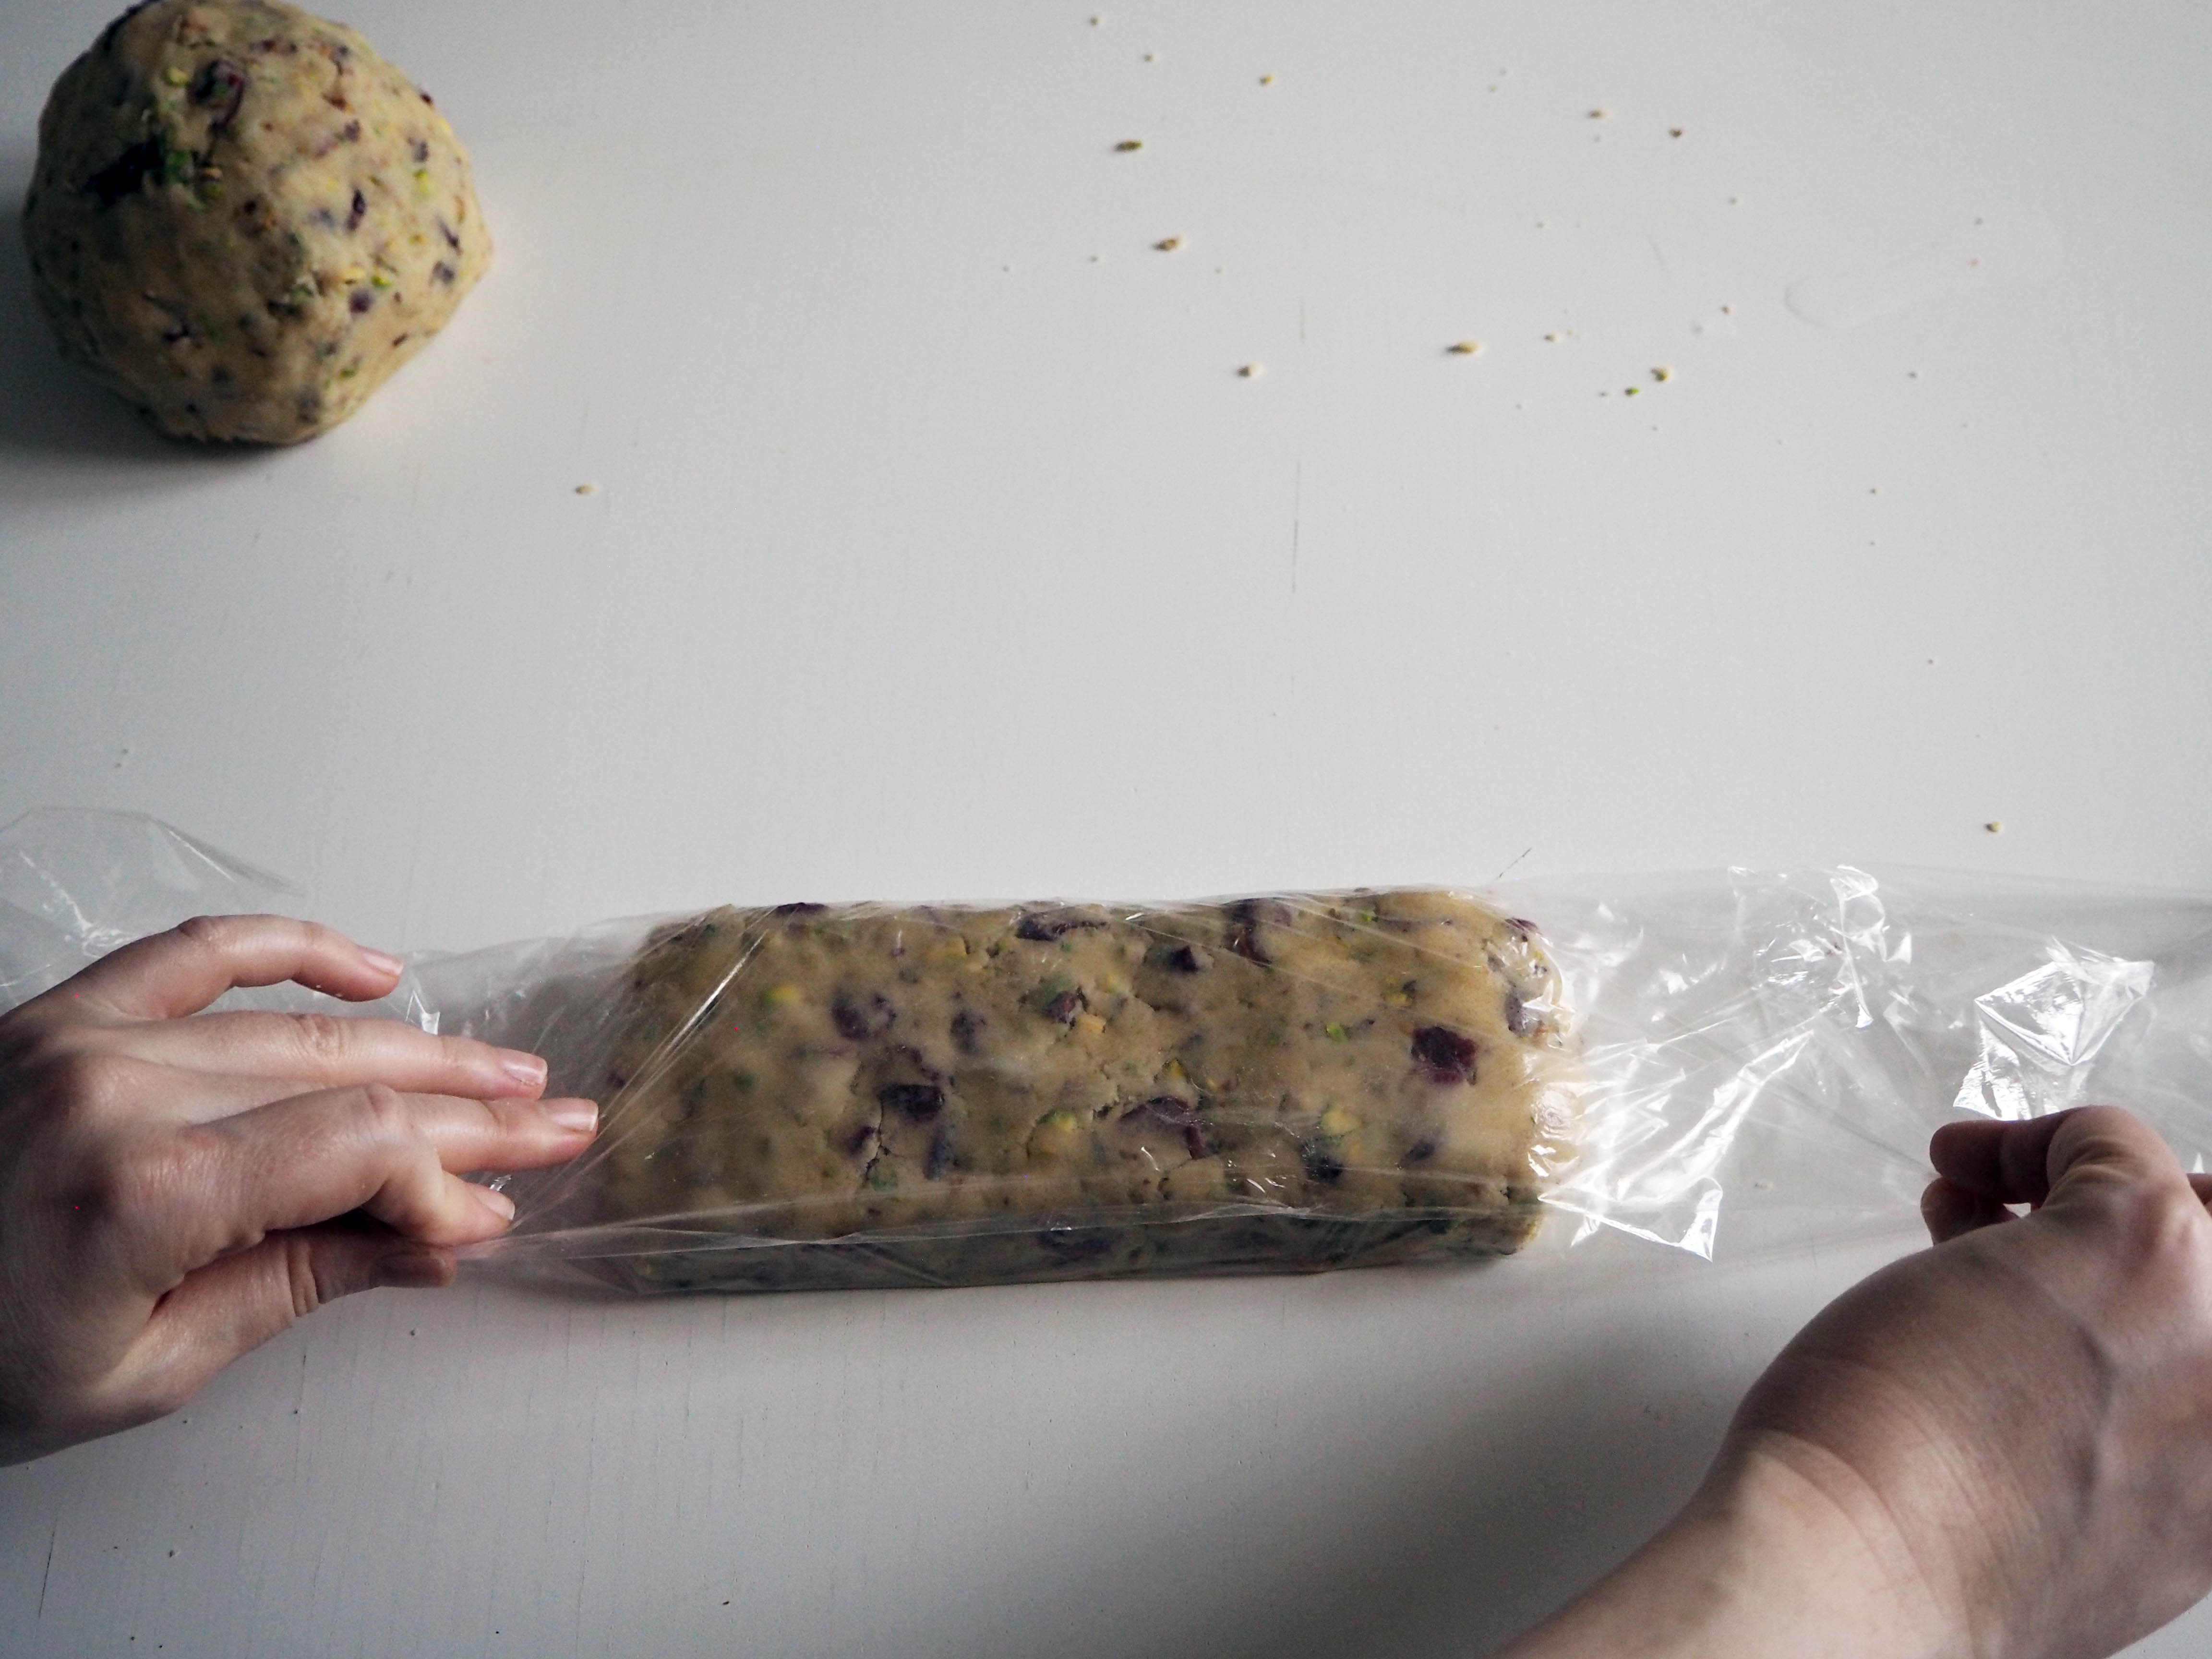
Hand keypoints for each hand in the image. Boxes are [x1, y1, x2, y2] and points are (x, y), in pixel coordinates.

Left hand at [0, 914, 596, 1464]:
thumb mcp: (144, 1368)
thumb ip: (300, 1284)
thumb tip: (437, 1239)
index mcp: (141, 1190)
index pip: (359, 1149)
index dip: (447, 1178)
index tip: (489, 1216)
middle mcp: (116, 1092)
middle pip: (349, 1078)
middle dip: (469, 1107)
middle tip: (555, 1121)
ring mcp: (84, 1040)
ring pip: (296, 1025)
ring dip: (417, 1044)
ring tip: (500, 1066)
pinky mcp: (58, 1015)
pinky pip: (196, 953)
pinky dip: (294, 949)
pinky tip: (374, 967)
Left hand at [1500, 1106, 2211, 1658]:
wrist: (1866, 1555)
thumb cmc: (1924, 1542)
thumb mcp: (2078, 1520)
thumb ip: (2120, 1453)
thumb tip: (2081, 1379)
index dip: (2170, 1302)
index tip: (2098, 1292)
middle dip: (2139, 1233)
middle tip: (2046, 1221)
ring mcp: (2209, 1325)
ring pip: (2175, 1209)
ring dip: (2068, 1189)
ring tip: (1971, 1200)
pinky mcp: (2134, 1245)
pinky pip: (2113, 1144)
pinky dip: (2030, 1141)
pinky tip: (1958, 1167)